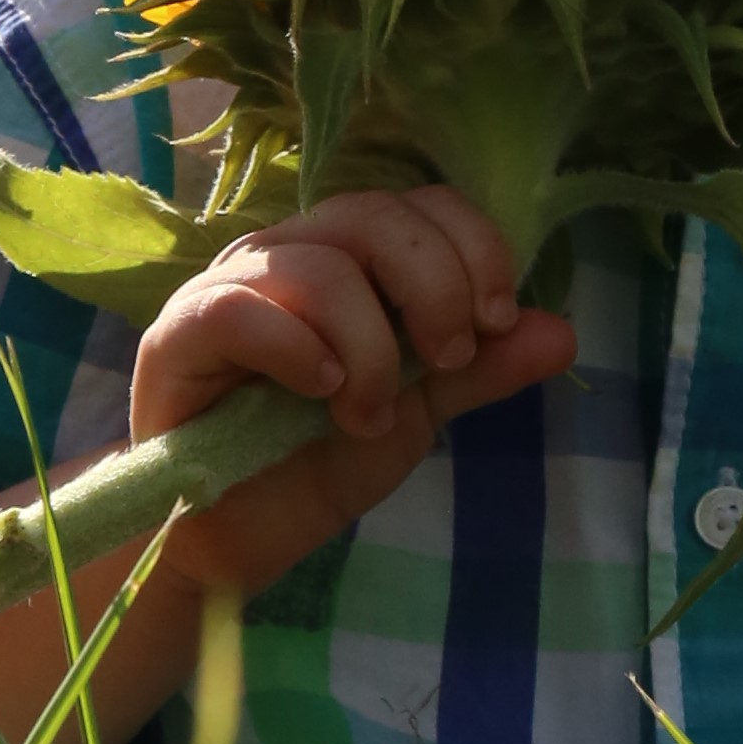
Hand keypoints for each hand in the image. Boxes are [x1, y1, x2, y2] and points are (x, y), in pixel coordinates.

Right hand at [129, 186, 574, 597]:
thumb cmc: (318, 458)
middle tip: (448, 360)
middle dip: (433, 286)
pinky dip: (297, 346)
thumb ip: (481, 370)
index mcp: (351, 257)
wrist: (235, 538)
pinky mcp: (178, 334)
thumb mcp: (418, 411)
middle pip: (374, 216)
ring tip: (371, 411)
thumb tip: (564, 334)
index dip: (473, 247)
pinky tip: (322, 392)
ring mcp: (230, 286)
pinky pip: (239, 308)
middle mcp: (290, 252)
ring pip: (317, 262)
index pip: (421, 205)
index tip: (498, 319)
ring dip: (368, 341)